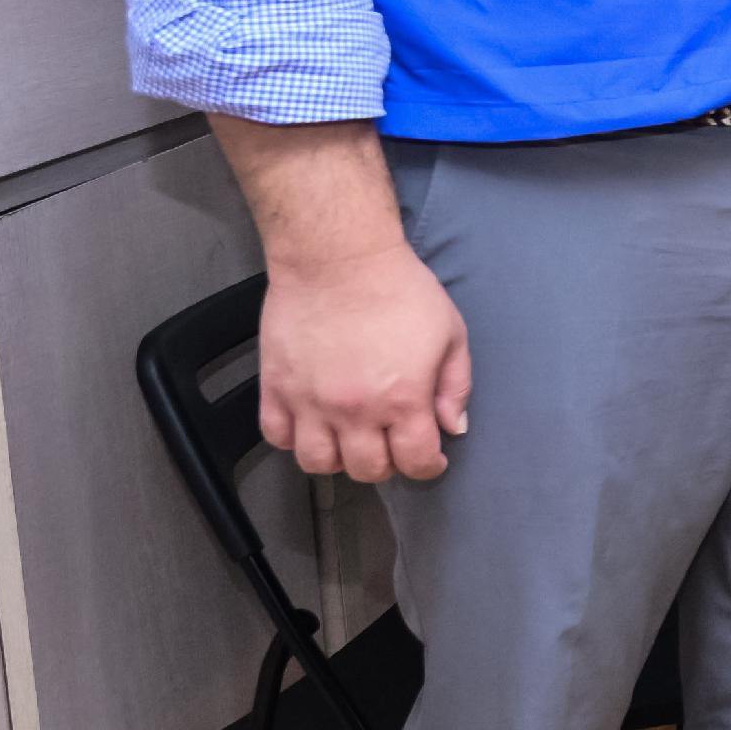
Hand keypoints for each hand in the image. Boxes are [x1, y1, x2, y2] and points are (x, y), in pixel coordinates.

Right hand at [258, 239, 472, 482]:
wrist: (338, 259)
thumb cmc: (401, 290)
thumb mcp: (451, 333)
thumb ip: (455, 386)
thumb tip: (453, 428)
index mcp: (402, 400)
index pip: (416, 462)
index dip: (429, 466)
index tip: (430, 458)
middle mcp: (354, 411)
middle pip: (367, 470)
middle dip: (387, 464)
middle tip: (391, 443)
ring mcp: (309, 403)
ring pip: (318, 464)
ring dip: (338, 459)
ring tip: (350, 438)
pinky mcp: (275, 388)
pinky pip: (276, 436)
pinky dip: (294, 439)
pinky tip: (312, 423)